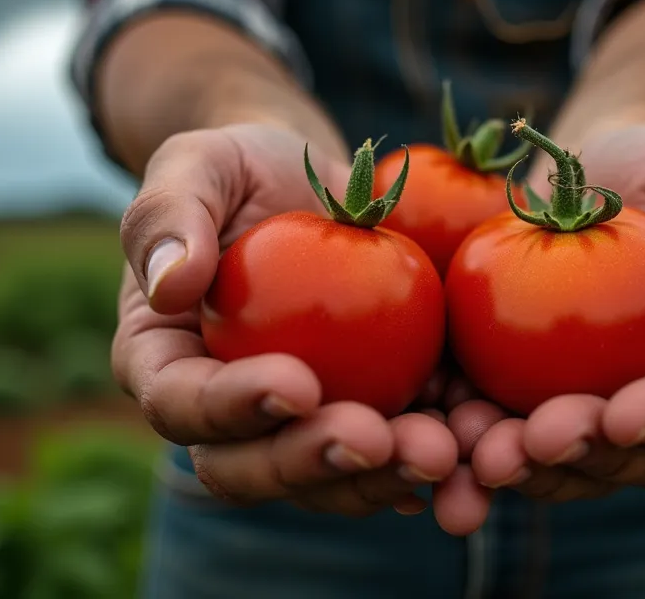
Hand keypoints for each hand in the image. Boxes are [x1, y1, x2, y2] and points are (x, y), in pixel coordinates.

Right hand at [112, 124, 458, 516]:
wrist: (312, 184)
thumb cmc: (238, 170)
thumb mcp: (195, 165)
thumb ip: (169, 215)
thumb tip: (170, 285)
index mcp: (168, 364)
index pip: (183, 403)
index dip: (233, 407)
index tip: (297, 383)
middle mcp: (229, 416)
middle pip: (255, 468)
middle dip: (315, 462)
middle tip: (374, 439)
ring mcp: (303, 426)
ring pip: (332, 480)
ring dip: (385, 477)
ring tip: (440, 453)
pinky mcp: (370, 415)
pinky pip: (398, 451)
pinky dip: (440, 457)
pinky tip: (476, 447)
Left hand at [449, 124, 644, 507]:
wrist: (584, 171)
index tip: (624, 414)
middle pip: (644, 458)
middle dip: (589, 459)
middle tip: (536, 439)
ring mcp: (603, 411)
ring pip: (573, 464)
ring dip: (526, 469)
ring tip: (477, 452)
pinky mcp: (534, 402)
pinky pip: (506, 434)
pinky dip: (470, 444)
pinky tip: (435, 433)